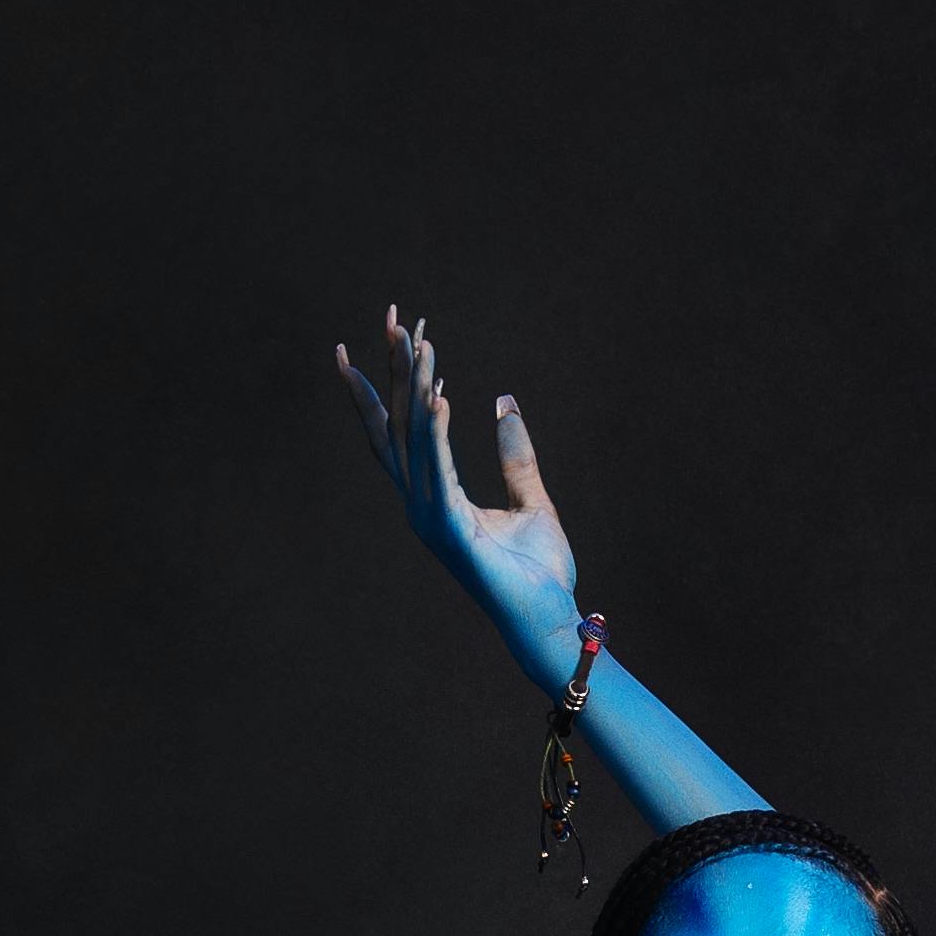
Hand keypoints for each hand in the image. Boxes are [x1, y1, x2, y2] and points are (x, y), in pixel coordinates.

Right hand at [334, 302, 585, 678]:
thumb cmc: (538, 572)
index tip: (388, 337)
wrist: (547, 620)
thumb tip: (504, 404)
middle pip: (396, 423)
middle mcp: (421, 503)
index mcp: (434, 497)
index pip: (400, 430)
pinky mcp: (451, 528)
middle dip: (391, 368)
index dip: (388, 383)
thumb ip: (516, 456)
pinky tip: (438, 391)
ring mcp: (430, 516)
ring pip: (415, 437)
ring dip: (415, 384)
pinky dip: (437, 430)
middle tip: (391, 315)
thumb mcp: (532, 501)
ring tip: (420, 338)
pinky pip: (440, 469)